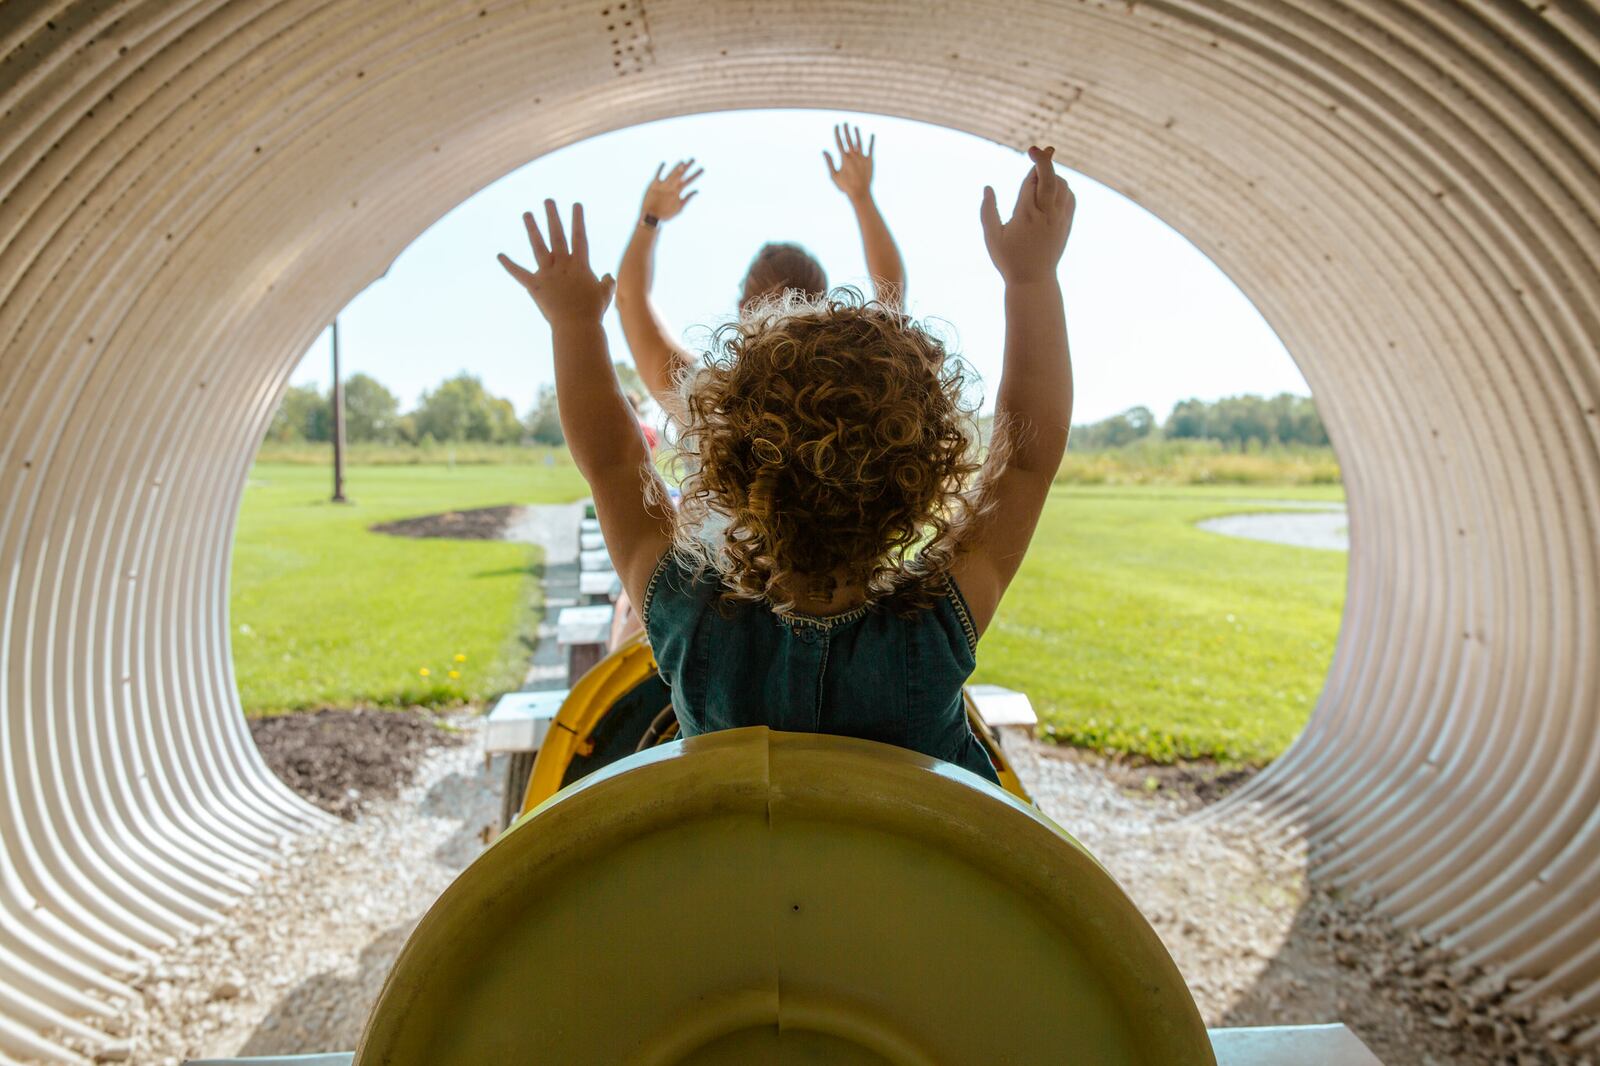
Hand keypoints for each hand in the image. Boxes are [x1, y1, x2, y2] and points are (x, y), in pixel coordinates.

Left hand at [497, 200, 615, 324]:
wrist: (577, 325)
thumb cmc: (593, 311)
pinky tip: (499, 255)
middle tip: (548, 200)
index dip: (577, 220)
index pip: (579, 237)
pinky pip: (519, 273)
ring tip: (527, 214)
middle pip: (557, 236)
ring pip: (538, 247)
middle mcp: (563, 265)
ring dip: (532, 229)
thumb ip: (608, 282)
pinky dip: (509, 265)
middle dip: (552, 216)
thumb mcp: (606, 294)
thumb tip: (609, 276)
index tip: (576, 204)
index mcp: (580, 265)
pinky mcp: (535, 286)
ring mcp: (547, 274)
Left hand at [640, 159, 702, 221]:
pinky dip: (660, 168)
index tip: (702, 169)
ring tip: (683, 161)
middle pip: (681, 174)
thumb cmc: (666, 214)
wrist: (651, 217)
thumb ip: (688, 198)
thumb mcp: (679, 208)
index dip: (696, 174)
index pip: (689, 180)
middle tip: (694, 159)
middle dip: (688, 166)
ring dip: (677, 166)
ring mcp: (662, 184)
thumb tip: (697, 190)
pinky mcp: (653, 184)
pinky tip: (664, 162)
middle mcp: (671, 186)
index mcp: (677, 192)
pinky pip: (657, 174)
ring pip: (671, 172)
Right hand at [823, 123, 874, 201]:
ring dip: (857, 134)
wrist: (860, 193)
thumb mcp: (834, 175)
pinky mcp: (870, 161)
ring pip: (859, 142)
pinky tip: (872, 135)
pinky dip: (871, 141)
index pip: (839, 142)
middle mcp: (853, 156)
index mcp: (844, 158)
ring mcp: (862, 157)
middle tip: (845, 123)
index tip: (836, 125)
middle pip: (849, 140)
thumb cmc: (845, 186)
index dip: (837, 133)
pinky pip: (871, 149)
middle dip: (846, 130)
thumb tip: (824, 151)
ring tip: (855, 127)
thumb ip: (829, 162)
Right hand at [980, 146, 1074, 283]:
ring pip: (1063, 186)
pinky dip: (1062, 187)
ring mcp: (1059, 219)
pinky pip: (1070, 197)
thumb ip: (987, 211)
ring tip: (1040, 175)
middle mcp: (1046, 215)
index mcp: (1026, 216)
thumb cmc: (1008, 259)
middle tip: (1040, 149)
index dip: (1034, 163)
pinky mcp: (1066, 225)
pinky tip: (1052, 188)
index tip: (1031, 150)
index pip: (1033, 181)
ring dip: (1052, 175)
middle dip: (1046, 160)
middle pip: (1051, 178)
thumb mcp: (991, 237)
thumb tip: (988, 188)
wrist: (1033, 281)